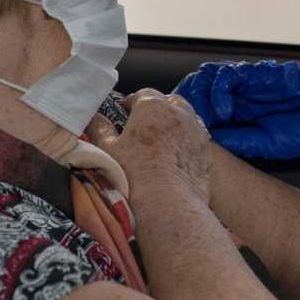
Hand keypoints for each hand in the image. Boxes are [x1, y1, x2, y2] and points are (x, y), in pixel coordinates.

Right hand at [89, 90, 212, 201]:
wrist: (169, 206)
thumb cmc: (134, 176)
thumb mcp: (108, 150)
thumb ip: (100, 128)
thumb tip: (93, 117)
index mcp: (152, 107)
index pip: (143, 94)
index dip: (132, 102)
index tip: (125, 111)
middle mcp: (179, 113)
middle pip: (168, 101)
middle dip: (157, 108)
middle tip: (143, 124)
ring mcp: (196, 131)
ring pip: (185, 117)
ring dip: (174, 121)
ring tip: (161, 138)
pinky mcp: (206, 151)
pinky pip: (195, 137)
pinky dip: (186, 139)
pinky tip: (175, 155)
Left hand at [175, 52, 299, 160]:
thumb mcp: (269, 145)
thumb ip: (240, 140)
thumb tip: (207, 142)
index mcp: (241, 113)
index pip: (204, 109)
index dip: (188, 117)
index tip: (178, 133)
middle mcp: (242, 95)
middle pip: (201, 90)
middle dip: (188, 103)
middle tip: (182, 123)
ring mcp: (251, 82)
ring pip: (211, 78)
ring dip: (201, 96)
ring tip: (203, 116)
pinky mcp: (262, 73)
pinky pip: (233, 74)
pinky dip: (222, 89)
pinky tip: (223, 108)